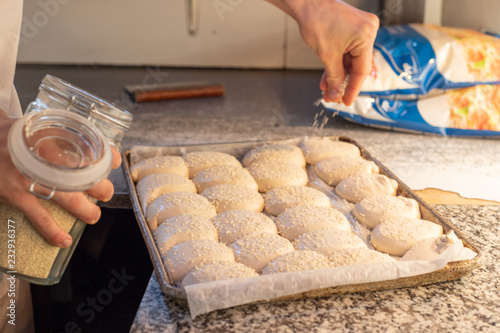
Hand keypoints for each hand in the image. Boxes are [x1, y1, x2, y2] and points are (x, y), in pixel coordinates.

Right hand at [0, 110, 121, 247]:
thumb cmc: (5, 134)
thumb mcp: (31, 125)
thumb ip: (53, 134)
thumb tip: (79, 141)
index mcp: (51, 137)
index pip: (87, 144)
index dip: (106, 154)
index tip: (115, 161)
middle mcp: (44, 157)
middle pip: (84, 175)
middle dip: (100, 187)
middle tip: (105, 193)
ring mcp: (31, 176)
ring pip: (69, 198)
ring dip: (85, 210)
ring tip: (93, 215)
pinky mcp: (16, 193)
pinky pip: (39, 216)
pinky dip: (53, 231)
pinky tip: (64, 240)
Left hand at [265, 0, 378, 105]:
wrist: (307, 3)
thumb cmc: (316, 21)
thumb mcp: (327, 55)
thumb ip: (334, 77)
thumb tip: (335, 94)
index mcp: (367, 36)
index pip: (362, 70)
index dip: (353, 89)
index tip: (346, 101)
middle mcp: (369, 31)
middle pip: (357, 65)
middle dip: (343, 82)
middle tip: (333, 97)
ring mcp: (362, 29)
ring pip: (351, 60)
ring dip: (338, 74)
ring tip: (326, 88)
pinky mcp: (354, 29)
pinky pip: (348, 51)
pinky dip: (338, 63)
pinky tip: (328, 76)